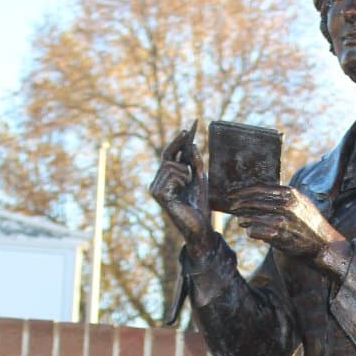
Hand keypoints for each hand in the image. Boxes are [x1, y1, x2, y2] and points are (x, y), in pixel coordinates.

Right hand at [149, 123, 213, 258]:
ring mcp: (156, 188)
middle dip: (179, 146)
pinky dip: (182, 179)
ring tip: (188, 185)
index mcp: (166, 179)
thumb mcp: (200, 178)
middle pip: (167, 156)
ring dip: (185, 172)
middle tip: (188, 133)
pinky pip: (172, 174)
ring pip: (171, 165)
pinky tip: (183, 191)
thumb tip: (192, 144)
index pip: (169, 155)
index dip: (178, 142)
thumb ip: (195, 163)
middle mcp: (157, 182)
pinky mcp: (158, 194)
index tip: (189, 128)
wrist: (200, 227)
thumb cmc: (200, 205)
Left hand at [231, 185, 350, 276]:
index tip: (234, 194)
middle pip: (253, 202)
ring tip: (240, 220)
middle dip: (239, 205)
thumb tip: (262, 193)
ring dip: (244, 219)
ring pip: (252, 218)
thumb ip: (284, 196)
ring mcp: (283, 222)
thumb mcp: (302, 203)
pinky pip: (257, 232)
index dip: (243, 191)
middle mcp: (286, 206)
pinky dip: (251, 231)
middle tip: (232, 207)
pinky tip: (250, 231)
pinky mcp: (280, 237)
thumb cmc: (312, 224)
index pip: (260, 188)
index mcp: (291, 194)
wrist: (324, 245)